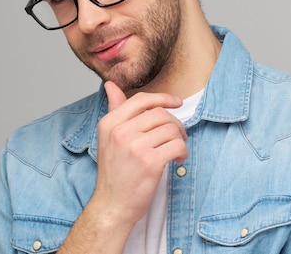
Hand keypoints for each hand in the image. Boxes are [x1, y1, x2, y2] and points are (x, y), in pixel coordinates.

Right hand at [92, 81, 188, 225]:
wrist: (112, 205)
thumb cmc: (114, 172)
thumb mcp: (108, 137)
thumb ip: (114, 110)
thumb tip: (110, 85)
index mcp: (109, 123)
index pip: (141, 100)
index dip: (163, 98)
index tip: (177, 103)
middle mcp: (120, 132)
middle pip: (160, 113)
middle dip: (175, 123)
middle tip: (177, 136)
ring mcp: (134, 146)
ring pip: (171, 129)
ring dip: (180, 139)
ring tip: (176, 151)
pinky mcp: (150, 162)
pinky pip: (177, 145)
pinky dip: (182, 152)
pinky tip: (177, 159)